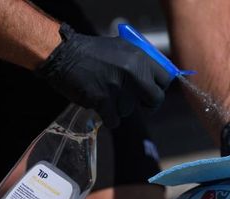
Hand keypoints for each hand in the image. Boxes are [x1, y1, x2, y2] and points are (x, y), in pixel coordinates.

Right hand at [35, 23, 170, 127]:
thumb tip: (156, 80)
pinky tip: (99, 107)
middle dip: (148, 105)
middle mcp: (133, 71)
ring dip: (118, 108)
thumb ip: (140, 62)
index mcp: (140, 56)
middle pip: (155, 99)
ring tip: (105, 94)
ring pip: (129, 110)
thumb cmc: (92, 53)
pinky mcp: (103, 100)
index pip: (165, 78)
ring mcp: (118, 86)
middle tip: (138, 104)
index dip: (159, 88)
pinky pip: (114, 120)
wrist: (64, 56)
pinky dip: (107, 118)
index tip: (151, 92)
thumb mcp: (122, 48)